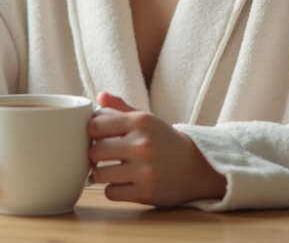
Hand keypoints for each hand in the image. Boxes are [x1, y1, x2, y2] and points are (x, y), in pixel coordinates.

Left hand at [88, 91, 225, 206]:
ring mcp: (145, 170)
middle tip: (103, 156)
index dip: (92, 132)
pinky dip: (113, 189)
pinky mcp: (146, 192)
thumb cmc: (164, 141)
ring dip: (101, 174)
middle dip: (95, 154)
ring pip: (99, 174)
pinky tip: (122, 183)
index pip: (95, 126)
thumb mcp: (147, 119)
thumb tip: (99, 97)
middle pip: (94, 151)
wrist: (196, 167)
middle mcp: (142, 144)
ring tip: (110, 170)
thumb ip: (121, 108)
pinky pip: (111, 192)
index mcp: (141, 122)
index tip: (98, 137)